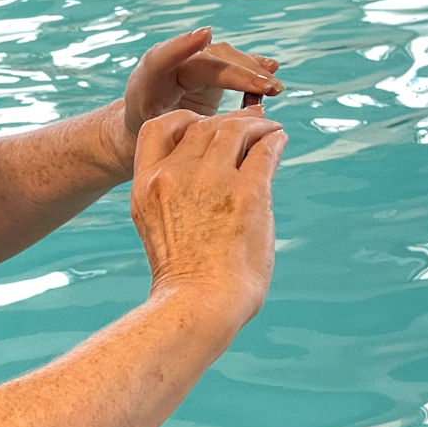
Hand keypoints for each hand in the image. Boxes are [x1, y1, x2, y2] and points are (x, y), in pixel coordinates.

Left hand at [111, 29, 282, 169]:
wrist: (142, 125)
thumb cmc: (146, 137)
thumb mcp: (154, 141)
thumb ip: (180, 134)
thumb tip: (215, 134)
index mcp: (149, 82)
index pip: (163, 59)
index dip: (182, 47)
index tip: (205, 34)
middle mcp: (170, 65)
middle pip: (207, 60)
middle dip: (238, 72)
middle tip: (266, 86)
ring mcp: (191, 63)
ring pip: (224, 58)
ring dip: (252, 70)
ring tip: (274, 86)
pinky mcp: (209, 69)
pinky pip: (233, 64)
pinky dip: (252, 67)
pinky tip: (272, 67)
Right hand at [130, 105, 287, 329]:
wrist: (199, 305)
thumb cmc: (185, 277)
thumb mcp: (159, 226)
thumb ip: (175, 194)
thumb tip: (212, 169)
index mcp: (147, 185)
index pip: (159, 127)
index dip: (185, 120)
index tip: (204, 126)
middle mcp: (174, 175)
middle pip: (203, 126)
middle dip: (229, 122)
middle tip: (251, 124)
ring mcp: (211, 180)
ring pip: (235, 130)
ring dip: (257, 126)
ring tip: (270, 130)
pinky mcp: (247, 192)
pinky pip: (265, 149)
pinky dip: (275, 139)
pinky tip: (280, 141)